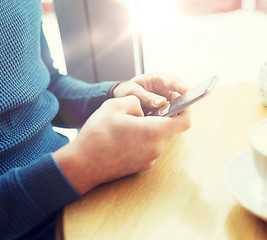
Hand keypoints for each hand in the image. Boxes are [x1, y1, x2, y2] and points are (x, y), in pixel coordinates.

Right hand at [53, 96, 190, 193]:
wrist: (82, 165)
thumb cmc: (97, 135)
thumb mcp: (115, 105)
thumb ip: (135, 101)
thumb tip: (142, 108)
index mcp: (154, 132)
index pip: (184, 120)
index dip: (185, 108)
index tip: (178, 101)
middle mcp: (156, 148)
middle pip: (173, 129)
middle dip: (167, 116)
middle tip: (151, 107)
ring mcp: (150, 159)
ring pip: (162, 139)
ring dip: (155, 128)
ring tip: (135, 120)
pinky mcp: (141, 166)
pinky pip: (152, 148)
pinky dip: (147, 138)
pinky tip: (128, 134)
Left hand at [112, 73, 189, 114]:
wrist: (125, 97)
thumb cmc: (128, 90)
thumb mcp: (133, 91)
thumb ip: (146, 97)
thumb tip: (161, 103)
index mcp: (158, 79)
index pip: (174, 82)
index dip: (182, 87)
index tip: (189, 92)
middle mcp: (166, 89)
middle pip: (180, 96)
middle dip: (182, 104)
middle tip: (182, 112)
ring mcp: (167, 99)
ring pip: (177, 107)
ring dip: (174, 114)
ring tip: (166, 121)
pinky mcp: (166, 109)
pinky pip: (170, 115)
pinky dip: (167, 120)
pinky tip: (160, 125)